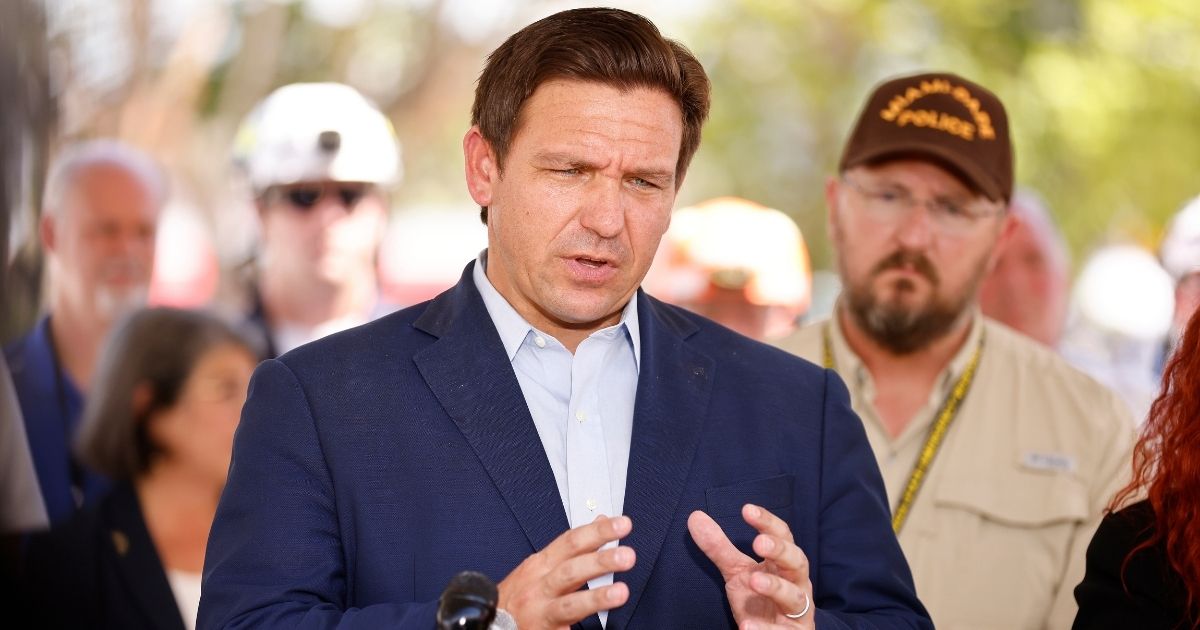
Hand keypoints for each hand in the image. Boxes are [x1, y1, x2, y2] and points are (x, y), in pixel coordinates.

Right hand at [497, 514, 635, 629]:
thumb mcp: (541, 565)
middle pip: (571, 570)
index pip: (571, 542)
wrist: (490, 626)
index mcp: (540, 565)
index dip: (597, 532)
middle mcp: (540, 587)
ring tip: (620, 592)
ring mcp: (542, 612)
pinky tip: (602, 627)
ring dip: (597, 597)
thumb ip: (572, 547)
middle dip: (600, 561)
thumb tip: (601, 521)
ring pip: (570, 604)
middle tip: (626, 555)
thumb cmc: (518, 596)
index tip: (621, 524)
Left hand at [688, 504, 813, 629]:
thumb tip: (695, 517)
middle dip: (780, 551)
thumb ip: (719, 548)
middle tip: (759, 543)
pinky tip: (746, 627)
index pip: (782, 536)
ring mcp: (797, 611)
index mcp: (783, 564)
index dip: (767, 522)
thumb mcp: (737, 573)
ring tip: (754, 580)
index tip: (747, 509)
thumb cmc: (760, 600)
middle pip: (796, 562)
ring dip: (776, 587)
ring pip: (794, 597)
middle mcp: (796, 584)